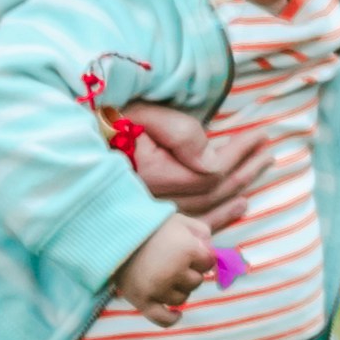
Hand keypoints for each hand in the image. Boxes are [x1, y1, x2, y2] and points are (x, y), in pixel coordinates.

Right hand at [104, 215, 212, 311]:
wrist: (114, 235)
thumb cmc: (151, 226)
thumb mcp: (181, 221)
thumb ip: (203, 233)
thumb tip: (214, 253)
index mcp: (187, 250)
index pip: (209, 262)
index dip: (200, 256)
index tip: (189, 251)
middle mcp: (174, 272)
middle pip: (196, 282)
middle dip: (189, 272)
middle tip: (172, 261)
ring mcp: (157, 289)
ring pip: (181, 299)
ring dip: (178, 290)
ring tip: (164, 276)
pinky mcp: (141, 301)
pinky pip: (163, 319)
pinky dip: (171, 319)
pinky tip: (176, 315)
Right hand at [116, 102, 274, 223]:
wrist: (71, 141)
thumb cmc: (108, 119)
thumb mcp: (144, 115)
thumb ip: (180, 133)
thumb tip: (213, 160)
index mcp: (153, 176)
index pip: (211, 172)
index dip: (239, 154)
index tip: (261, 135)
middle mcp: (154, 200)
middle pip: (213, 191)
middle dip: (246, 169)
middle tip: (269, 151)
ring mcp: (151, 211)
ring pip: (206, 209)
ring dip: (239, 188)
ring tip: (262, 169)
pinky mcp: (149, 215)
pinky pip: (192, 224)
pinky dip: (221, 215)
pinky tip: (242, 204)